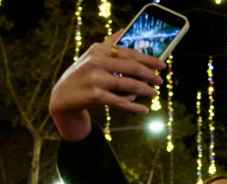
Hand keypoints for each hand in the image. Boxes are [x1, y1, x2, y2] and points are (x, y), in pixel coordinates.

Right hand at [49, 30, 164, 140]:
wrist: (62, 96)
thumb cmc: (84, 74)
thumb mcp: (93, 56)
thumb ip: (109, 44)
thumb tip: (124, 30)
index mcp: (99, 50)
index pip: (130, 53)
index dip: (149, 59)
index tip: (163, 65)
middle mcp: (96, 62)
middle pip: (133, 67)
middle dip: (150, 75)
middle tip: (160, 81)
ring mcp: (95, 79)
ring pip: (130, 85)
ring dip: (145, 90)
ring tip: (153, 93)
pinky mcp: (95, 96)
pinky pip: (121, 102)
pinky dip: (134, 107)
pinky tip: (144, 110)